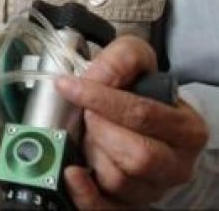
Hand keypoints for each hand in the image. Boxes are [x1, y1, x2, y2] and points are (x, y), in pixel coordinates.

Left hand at [54, 35, 207, 207]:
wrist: (138, 117)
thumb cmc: (138, 91)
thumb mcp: (136, 62)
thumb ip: (121, 60)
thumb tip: (95, 77)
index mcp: (185, 129)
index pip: (143, 115)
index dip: (101, 99)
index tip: (69, 86)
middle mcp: (175, 164)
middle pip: (138, 156)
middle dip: (100, 130)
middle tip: (86, 114)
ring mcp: (153, 188)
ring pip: (119, 180)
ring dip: (92, 153)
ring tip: (89, 135)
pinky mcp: (129, 204)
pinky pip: (106, 209)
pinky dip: (85, 194)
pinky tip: (71, 173)